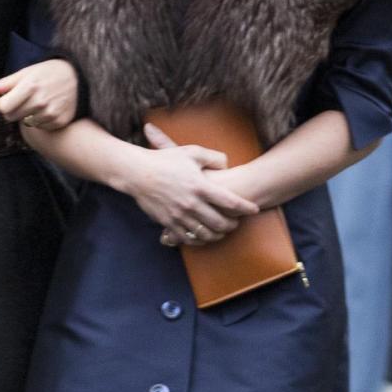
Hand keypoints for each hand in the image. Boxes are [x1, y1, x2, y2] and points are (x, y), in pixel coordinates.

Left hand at [0, 59, 79, 130]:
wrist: (78, 77)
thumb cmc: (49, 73)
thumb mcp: (27, 72)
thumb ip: (6, 82)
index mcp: (30, 87)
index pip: (3, 107)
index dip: (0, 104)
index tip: (3, 100)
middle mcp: (40, 102)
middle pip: (11, 117)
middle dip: (12, 110)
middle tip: (22, 100)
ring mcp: (50, 113)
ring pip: (26, 123)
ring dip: (28, 115)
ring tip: (38, 103)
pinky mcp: (59, 122)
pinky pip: (40, 126)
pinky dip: (40, 120)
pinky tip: (47, 108)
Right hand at [131, 123, 258, 242]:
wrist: (137, 173)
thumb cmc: (165, 160)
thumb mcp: (192, 152)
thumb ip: (213, 157)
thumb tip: (227, 165)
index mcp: (201, 186)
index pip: (230, 201)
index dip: (246, 207)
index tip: (254, 209)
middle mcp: (192, 203)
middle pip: (221, 222)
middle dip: (233, 225)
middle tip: (236, 223)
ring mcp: (179, 215)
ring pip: (206, 234)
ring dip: (218, 235)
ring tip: (222, 231)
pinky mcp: (168, 223)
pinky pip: (187, 238)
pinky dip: (199, 239)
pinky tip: (203, 236)